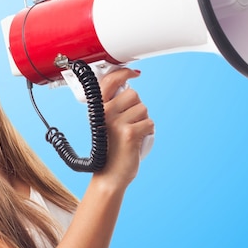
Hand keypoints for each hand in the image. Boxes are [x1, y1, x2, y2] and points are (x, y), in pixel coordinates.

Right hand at [95, 68, 153, 188]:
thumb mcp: (107, 122)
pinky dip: (148, 132)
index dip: (123, 73)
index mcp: (98, 108)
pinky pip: (149, 123)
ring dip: (143, 121)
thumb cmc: (111, 148)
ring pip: (143, 109)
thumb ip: (114, 105)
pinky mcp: (129, 133)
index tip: (133, 73)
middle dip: (137, 108)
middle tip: (129, 124)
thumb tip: (129, 86)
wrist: (110, 175)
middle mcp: (104, 113)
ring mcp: (116, 122)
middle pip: (134, 94)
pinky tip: (137, 140)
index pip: (109, 81)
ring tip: (131, 134)